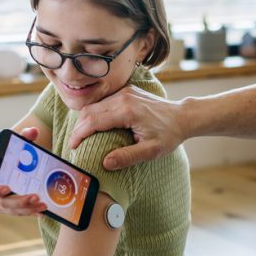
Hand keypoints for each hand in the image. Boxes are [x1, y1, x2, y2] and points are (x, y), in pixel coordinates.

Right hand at [0, 127, 46, 215]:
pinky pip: (19, 214)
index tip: (6, 187)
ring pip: (13, 210)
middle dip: (20, 201)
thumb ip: (19, 139)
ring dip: (28, 209)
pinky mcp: (8, 210)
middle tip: (36, 196)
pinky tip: (43, 211)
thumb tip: (33, 130)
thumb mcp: (4, 150)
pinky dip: (31, 213)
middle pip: (4, 202)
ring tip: (43, 204)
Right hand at [69, 87, 185, 170]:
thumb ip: (128, 157)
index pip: (93, 121)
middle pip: (89, 111)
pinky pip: (103, 102)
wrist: (182, 117)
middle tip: (74, 145)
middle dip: (78, 128)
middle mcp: (123, 97)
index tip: (72, 147)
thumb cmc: (169, 135)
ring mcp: (124, 92)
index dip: (79, 135)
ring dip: (85, 120)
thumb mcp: (151, 151)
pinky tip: (94, 127)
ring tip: (81, 137)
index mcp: (127, 110)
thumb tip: (105, 163)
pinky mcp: (126, 92)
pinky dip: (95, 114)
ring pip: (95, 105)